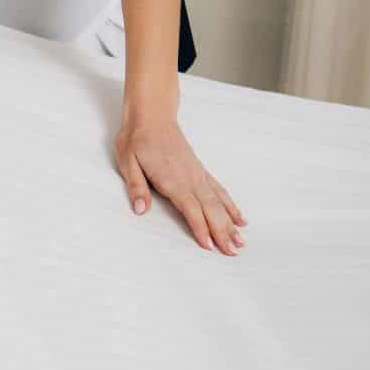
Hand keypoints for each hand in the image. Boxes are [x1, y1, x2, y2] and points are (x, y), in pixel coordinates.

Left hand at [115, 95, 246, 254]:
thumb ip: (136, 187)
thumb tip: (140, 210)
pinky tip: (239, 218)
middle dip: (222, 232)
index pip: (190, 208)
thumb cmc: (137, 139)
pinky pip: (219, 191)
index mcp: (172, 179)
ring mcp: (197, 174)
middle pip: (210, 210)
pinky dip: (230, 206)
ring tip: (241, 242)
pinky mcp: (199, 171)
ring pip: (218, 202)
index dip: (200, 228)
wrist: (151, 116)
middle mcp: (190, 178)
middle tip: (234, 252)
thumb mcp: (128, 162)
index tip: (210, 246)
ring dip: (230, 223)